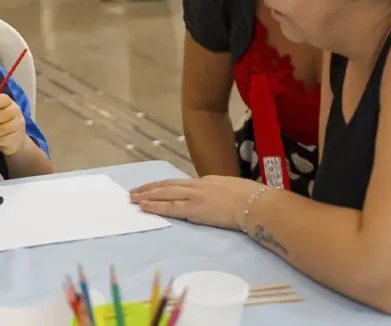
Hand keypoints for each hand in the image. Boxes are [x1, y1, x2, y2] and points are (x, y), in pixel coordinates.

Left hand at [129, 176, 265, 230]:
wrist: (257, 204)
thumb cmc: (254, 199)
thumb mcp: (236, 190)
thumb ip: (224, 193)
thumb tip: (223, 200)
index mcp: (209, 181)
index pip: (181, 183)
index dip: (165, 185)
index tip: (153, 188)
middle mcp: (199, 185)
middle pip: (168, 185)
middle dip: (149, 188)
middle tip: (133, 191)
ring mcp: (195, 196)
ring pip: (165, 194)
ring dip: (147, 196)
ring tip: (132, 198)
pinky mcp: (195, 209)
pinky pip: (170, 207)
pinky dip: (155, 206)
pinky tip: (144, 206)